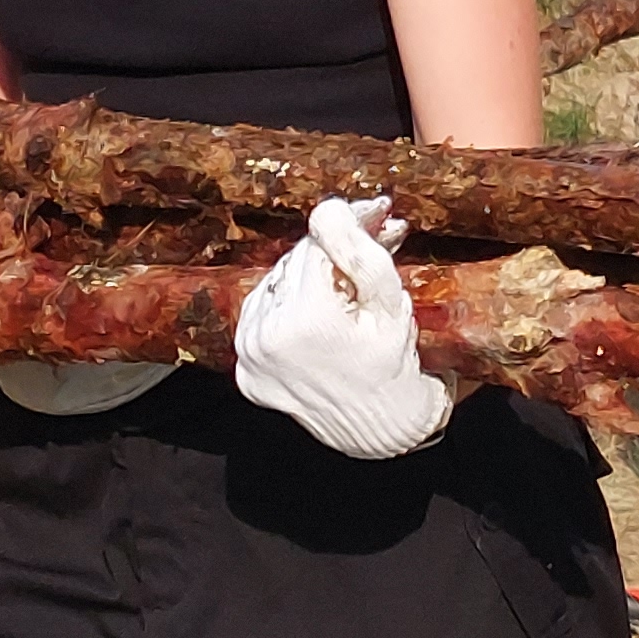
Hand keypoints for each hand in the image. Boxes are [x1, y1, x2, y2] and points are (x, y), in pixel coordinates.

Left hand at [232, 198, 451, 457]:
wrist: (381, 428)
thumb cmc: (392, 364)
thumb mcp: (391, 303)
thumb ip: (360, 252)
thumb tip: (329, 209)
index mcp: (305, 320)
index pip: (317, 244)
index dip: (349, 225)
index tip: (375, 215)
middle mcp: (266, 338)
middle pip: (295, 263)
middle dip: (331, 252)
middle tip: (371, 243)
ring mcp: (251, 358)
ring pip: (276, 285)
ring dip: (307, 278)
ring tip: (342, 288)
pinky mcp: (246, 372)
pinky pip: (261, 318)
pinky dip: (286, 310)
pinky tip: (317, 315)